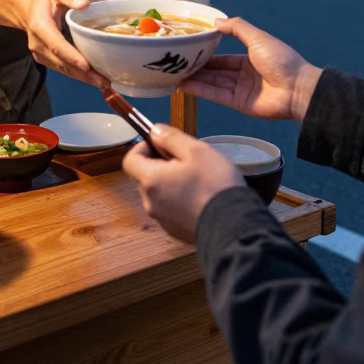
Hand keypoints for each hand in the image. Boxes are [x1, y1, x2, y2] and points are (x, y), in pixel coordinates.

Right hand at [22, 0, 107, 86]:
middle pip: (62, 62)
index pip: (57, 45)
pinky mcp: (45, 59)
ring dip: (82, 78)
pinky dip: (78, 74)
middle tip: (104, 82)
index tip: (87, 66)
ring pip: (63, 69)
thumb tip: (85, 4)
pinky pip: (62, 68)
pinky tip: (94, 78)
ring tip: (104, 83)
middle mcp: (38, 44)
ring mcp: (40, 54)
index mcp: (40, 26)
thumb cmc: (47, 0)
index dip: (72, 56)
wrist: (28, 9)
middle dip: (83, 74)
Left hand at [123, 124, 243, 243]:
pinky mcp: (175, 231)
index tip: (162, 144)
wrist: (233, 226)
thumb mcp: (196, 150)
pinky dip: (180, 202)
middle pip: (146, 177)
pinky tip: (201, 199)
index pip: (130, 160)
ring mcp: (162, 220)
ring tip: (199, 181)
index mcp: (151, 180)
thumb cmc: (214, 184)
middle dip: (162, 166)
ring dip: (172, 184)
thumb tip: (154, 132)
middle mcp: (150, 202)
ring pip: (159, 194)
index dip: (143, 147)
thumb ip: (171, 138)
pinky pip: (171, 210)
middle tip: (187, 162)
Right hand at [183, 18, 321, 121]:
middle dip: (197, 68)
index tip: (189, 52)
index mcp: (250, 58)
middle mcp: (243, 75)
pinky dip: (201, 90)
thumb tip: (216, 21)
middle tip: (176, 64)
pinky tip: (186, 85)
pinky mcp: (238, 103)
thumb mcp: (258, 38)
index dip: (206, 55)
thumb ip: (237, 29)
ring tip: (175, 74)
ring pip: (213, 83)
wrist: (297, 88)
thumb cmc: (281, 60)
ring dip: (195, 79)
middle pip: (215, 72)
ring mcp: (240, 90)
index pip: (222, 58)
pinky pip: (216, 95)